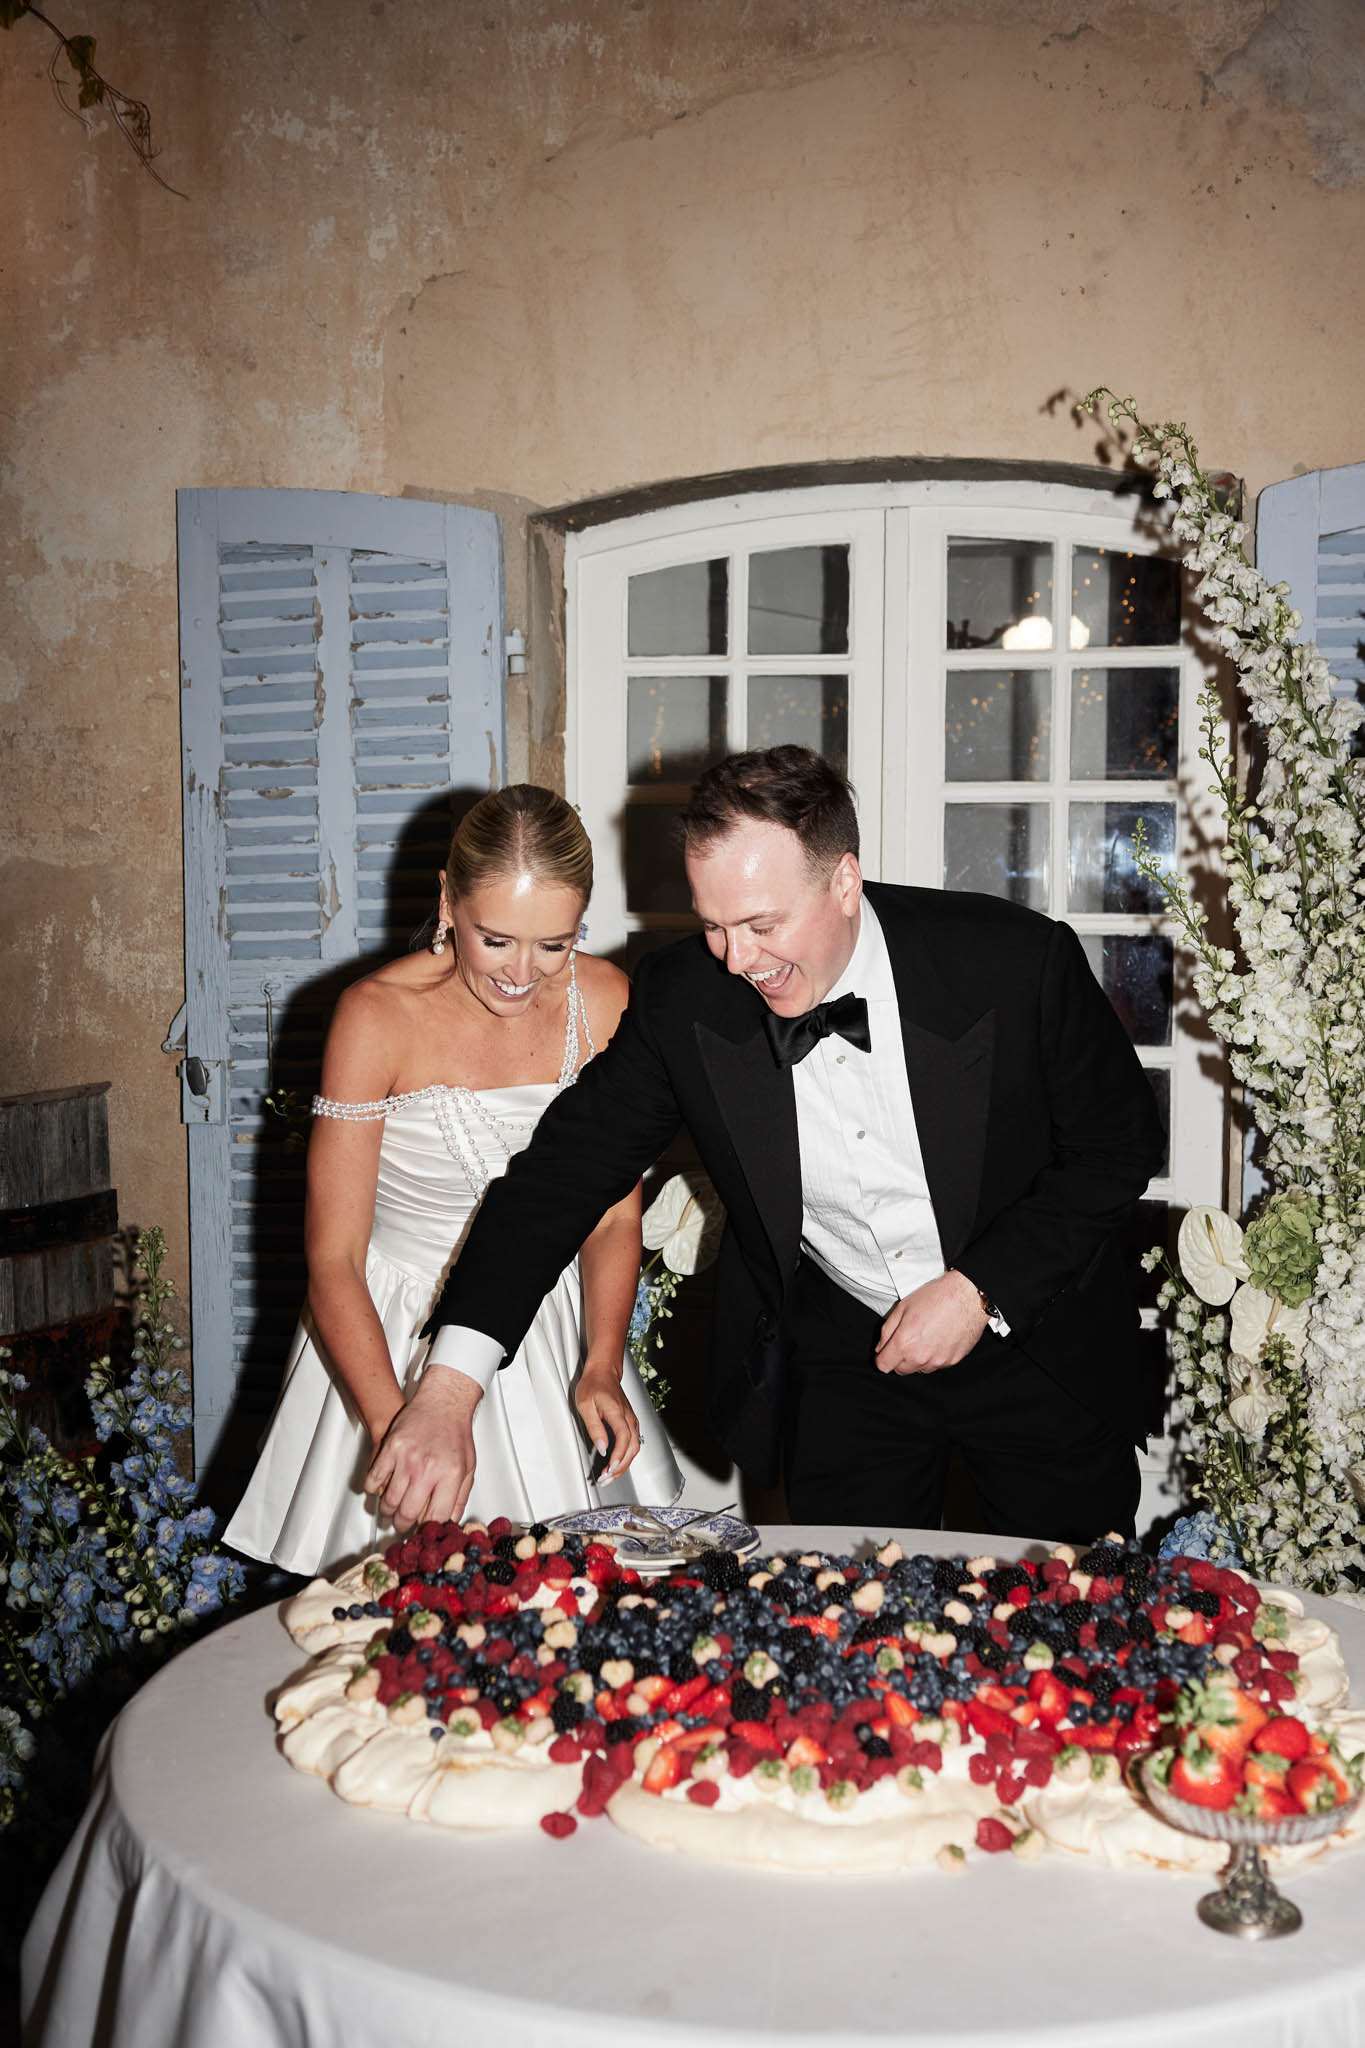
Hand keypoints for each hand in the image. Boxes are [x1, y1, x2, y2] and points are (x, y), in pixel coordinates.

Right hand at [364, 1368, 480, 1530]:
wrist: (443, 1403)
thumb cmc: (457, 1435)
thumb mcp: (468, 1467)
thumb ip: (459, 1497)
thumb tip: (450, 1522)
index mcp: (450, 1476)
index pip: (435, 1517)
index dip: (427, 1529)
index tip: (422, 1529)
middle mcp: (427, 1469)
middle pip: (407, 1513)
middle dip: (403, 1524)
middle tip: (402, 1523)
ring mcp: (406, 1459)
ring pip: (389, 1501)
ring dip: (388, 1510)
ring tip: (392, 1509)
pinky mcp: (390, 1448)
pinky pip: (373, 1480)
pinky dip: (373, 1490)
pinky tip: (381, 1489)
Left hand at [574, 1360, 640, 1480]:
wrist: (604, 1372)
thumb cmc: (593, 1386)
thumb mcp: (585, 1404)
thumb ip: (594, 1427)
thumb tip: (602, 1448)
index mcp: (617, 1412)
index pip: (624, 1438)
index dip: (619, 1455)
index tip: (610, 1468)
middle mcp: (629, 1418)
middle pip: (633, 1447)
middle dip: (620, 1467)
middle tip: (605, 1479)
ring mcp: (632, 1420)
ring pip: (634, 1448)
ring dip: (623, 1465)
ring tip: (609, 1476)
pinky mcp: (630, 1423)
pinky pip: (632, 1444)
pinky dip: (625, 1457)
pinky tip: (614, 1465)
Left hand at [875, 1270, 987, 1375]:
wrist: (966, 1296)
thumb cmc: (935, 1297)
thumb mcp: (902, 1307)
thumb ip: (887, 1331)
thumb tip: (880, 1348)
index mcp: (904, 1344)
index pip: (884, 1365)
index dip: (883, 1357)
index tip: (887, 1350)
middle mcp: (920, 1357)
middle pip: (901, 1370)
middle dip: (900, 1358)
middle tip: (908, 1338)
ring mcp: (938, 1361)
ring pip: (920, 1368)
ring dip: (918, 1358)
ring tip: (926, 1336)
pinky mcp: (953, 1360)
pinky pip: (937, 1364)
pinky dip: (935, 1356)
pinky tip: (940, 1338)